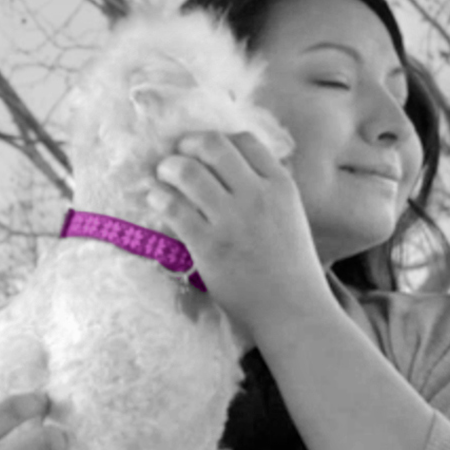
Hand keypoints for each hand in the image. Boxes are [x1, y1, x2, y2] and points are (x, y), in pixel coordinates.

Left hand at [150, 131, 334, 337]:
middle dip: (186, 146)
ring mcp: (232, 220)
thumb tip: (230, 168)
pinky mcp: (209, 245)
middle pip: (212, 145)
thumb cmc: (290, 267)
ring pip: (187, 171)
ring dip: (167, 168)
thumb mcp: (290, 215)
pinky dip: (158, 197)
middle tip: (175, 159)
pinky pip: (173, 207)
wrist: (293, 310)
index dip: (217, 139)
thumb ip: (266, 189)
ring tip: (161, 178)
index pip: (244, 140)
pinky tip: (156, 201)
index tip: (201, 151)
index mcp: (280, 185)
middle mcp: (257, 196)